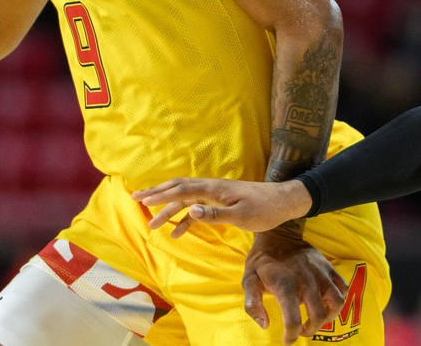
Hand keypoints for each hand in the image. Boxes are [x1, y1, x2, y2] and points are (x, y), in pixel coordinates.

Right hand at [132, 178, 312, 234]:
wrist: (284, 202)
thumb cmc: (264, 210)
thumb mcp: (241, 216)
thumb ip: (215, 214)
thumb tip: (191, 211)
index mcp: (212, 189)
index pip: (180, 190)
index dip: (159, 194)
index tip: (141, 199)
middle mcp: (210, 188)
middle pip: (177, 189)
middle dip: (156, 194)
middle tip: (136, 199)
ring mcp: (214, 195)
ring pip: (185, 199)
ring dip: (168, 209)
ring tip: (151, 222)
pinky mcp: (220, 202)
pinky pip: (196, 209)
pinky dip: (184, 219)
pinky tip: (177, 232)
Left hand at [243, 229, 347, 343]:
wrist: (278, 233)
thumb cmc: (262, 261)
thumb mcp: (249, 279)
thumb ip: (252, 303)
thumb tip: (265, 325)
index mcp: (285, 285)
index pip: (292, 319)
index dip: (291, 336)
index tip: (287, 341)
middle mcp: (306, 280)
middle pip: (319, 315)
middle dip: (311, 329)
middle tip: (302, 330)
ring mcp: (320, 273)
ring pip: (337, 303)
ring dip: (329, 316)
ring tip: (317, 318)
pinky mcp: (329, 267)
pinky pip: (343, 287)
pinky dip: (338, 298)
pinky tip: (325, 301)